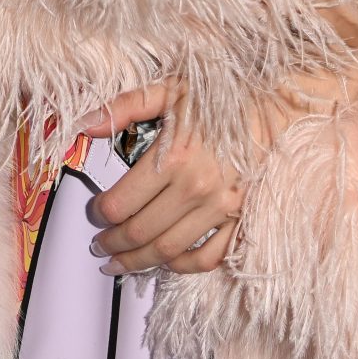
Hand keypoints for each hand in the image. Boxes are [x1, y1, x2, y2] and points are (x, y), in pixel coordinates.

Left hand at [81, 81, 243, 275]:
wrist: (272, 110)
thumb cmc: (219, 100)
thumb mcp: (169, 91)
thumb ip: (125, 107)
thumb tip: (85, 125)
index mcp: (173, 157)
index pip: (121, 203)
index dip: (99, 214)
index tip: (95, 214)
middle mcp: (196, 187)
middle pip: (140, 232)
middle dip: (112, 243)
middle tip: (99, 246)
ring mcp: (220, 207)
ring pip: (168, 250)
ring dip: (139, 262)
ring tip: (121, 263)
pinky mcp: (240, 218)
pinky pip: (208, 257)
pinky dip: (183, 266)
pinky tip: (166, 262)